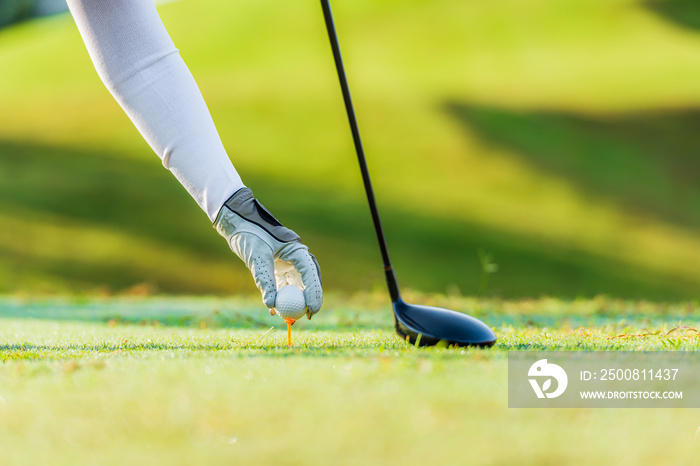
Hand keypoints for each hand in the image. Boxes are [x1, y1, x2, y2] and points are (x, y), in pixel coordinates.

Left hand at [214, 187, 322, 318]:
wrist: (237, 221)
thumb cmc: (250, 234)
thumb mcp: (257, 258)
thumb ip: (265, 281)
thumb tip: (271, 305)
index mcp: (297, 250)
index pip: (311, 274)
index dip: (314, 293)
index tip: (312, 310)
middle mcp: (296, 257)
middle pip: (308, 282)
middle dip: (308, 300)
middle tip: (307, 317)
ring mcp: (288, 262)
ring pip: (296, 285)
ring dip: (293, 300)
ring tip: (288, 317)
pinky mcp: (277, 267)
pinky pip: (283, 285)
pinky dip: (279, 297)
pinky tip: (272, 309)